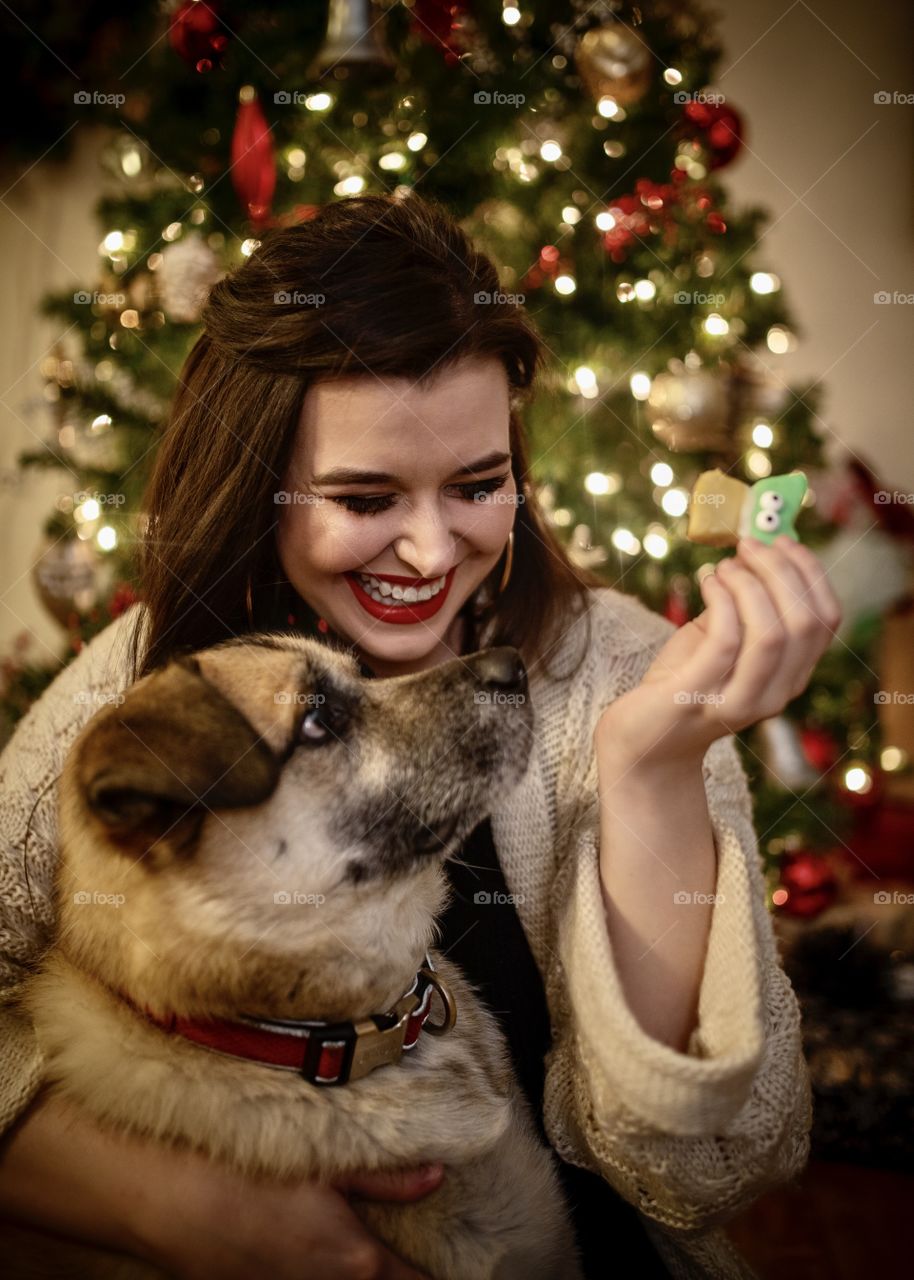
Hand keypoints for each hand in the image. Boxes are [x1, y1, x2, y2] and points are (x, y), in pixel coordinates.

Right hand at [136, 1156, 443, 1278]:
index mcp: (360, 1262)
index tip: (435, 1267)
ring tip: (350, 1261)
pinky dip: (314, 1279)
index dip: (427, 1278)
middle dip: (390, 1279)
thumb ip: (388, 1180)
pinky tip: (310, 1264)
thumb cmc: (255, 1175)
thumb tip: (436, 1176)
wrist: (177, 1202)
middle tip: (392, 1262)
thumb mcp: (329, 1166)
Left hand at [595, 535, 841, 771]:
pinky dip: (721, 600)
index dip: (811, 572)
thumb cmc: (684, 680)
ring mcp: (739, 701)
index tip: (782, 540)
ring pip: (772, 633)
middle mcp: (776, 693)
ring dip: (749, 585)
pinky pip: (725, 640)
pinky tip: (706, 582)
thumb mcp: (722, 639)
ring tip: (722, 567)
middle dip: (779, 570)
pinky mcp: (697, 697)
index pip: (827, 619)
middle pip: (804, 622)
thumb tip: (756, 549)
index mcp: (791, 675)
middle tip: (746, 546)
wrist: (645, 741)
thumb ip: (745, 606)